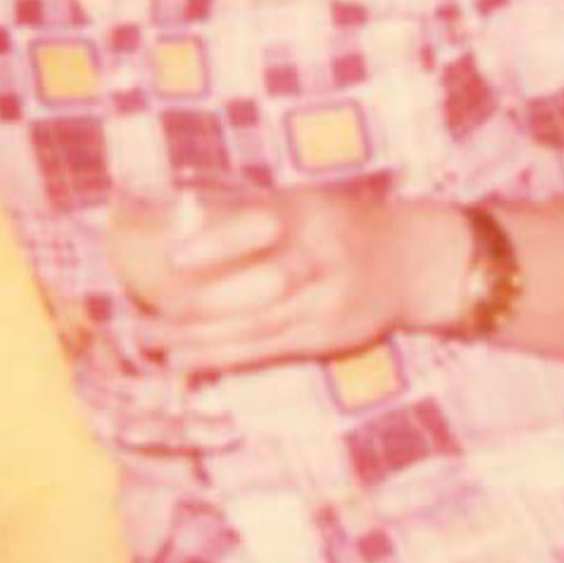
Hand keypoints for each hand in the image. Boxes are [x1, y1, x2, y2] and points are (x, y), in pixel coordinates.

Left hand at [136, 187, 456, 375]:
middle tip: (149, 313)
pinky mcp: (327, 339)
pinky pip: (269, 350)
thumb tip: (173, 218)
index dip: (218, 243)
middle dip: (202, 306)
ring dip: (201, 339)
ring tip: (152, 342)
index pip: (263, 227)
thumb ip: (252, 214)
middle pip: (262, 289)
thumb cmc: (341, 225)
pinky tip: (186, 358)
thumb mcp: (306, 203)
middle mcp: (322, 260)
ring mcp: (327, 305)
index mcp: (311, 214)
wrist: (414, 262)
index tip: (172, 257)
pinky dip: (224, 356)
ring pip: (260, 328)